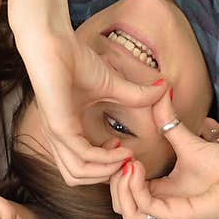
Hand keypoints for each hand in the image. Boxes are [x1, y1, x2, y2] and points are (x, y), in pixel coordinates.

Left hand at [18, 29, 165, 184]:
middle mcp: (57, 138)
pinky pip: (83, 157)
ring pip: (77, 174)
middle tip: (125, 159)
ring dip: (105, 170)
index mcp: (65, 131)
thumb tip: (163, 89)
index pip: (80, 166)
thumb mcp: (113, 84)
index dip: (105, 166)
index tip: (124, 150)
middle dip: (105, 174)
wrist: (54, 41)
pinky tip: (120, 147)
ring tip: (124, 156)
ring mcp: (56, 135)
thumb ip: (136, 95)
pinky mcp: (59, 128)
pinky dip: (104, 158)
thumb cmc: (73, 58)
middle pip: (76, 177)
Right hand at [109, 92, 218, 218]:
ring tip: (128, 162)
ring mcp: (169, 215)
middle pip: (120, 206)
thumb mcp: (187, 141)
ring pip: (127, 212)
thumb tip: (159, 93)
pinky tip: (137, 166)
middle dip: (111, 181)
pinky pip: (145, 208)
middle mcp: (162, 208)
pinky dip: (134, 188)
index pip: (125, 192)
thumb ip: (168, 122)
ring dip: (120, 186)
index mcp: (162, 193)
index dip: (114, 172)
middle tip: (118, 156)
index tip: (116, 148)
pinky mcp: (178, 217)